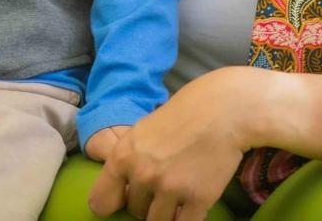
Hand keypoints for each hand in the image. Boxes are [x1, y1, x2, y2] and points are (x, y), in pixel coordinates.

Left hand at [87, 67, 270, 220]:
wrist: (221, 111)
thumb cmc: (181, 118)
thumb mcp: (141, 133)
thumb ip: (128, 163)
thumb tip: (119, 193)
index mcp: (122, 157)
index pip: (100, 201)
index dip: (113, 204)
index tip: (123, 202)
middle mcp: (143, 175)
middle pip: (135, 212)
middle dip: (148, 204)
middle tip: (163, 188)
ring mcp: (170, 188)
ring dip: (167, 214)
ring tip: (178, 197)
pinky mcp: (198, 199)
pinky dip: (187, 219)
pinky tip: (193, 206)